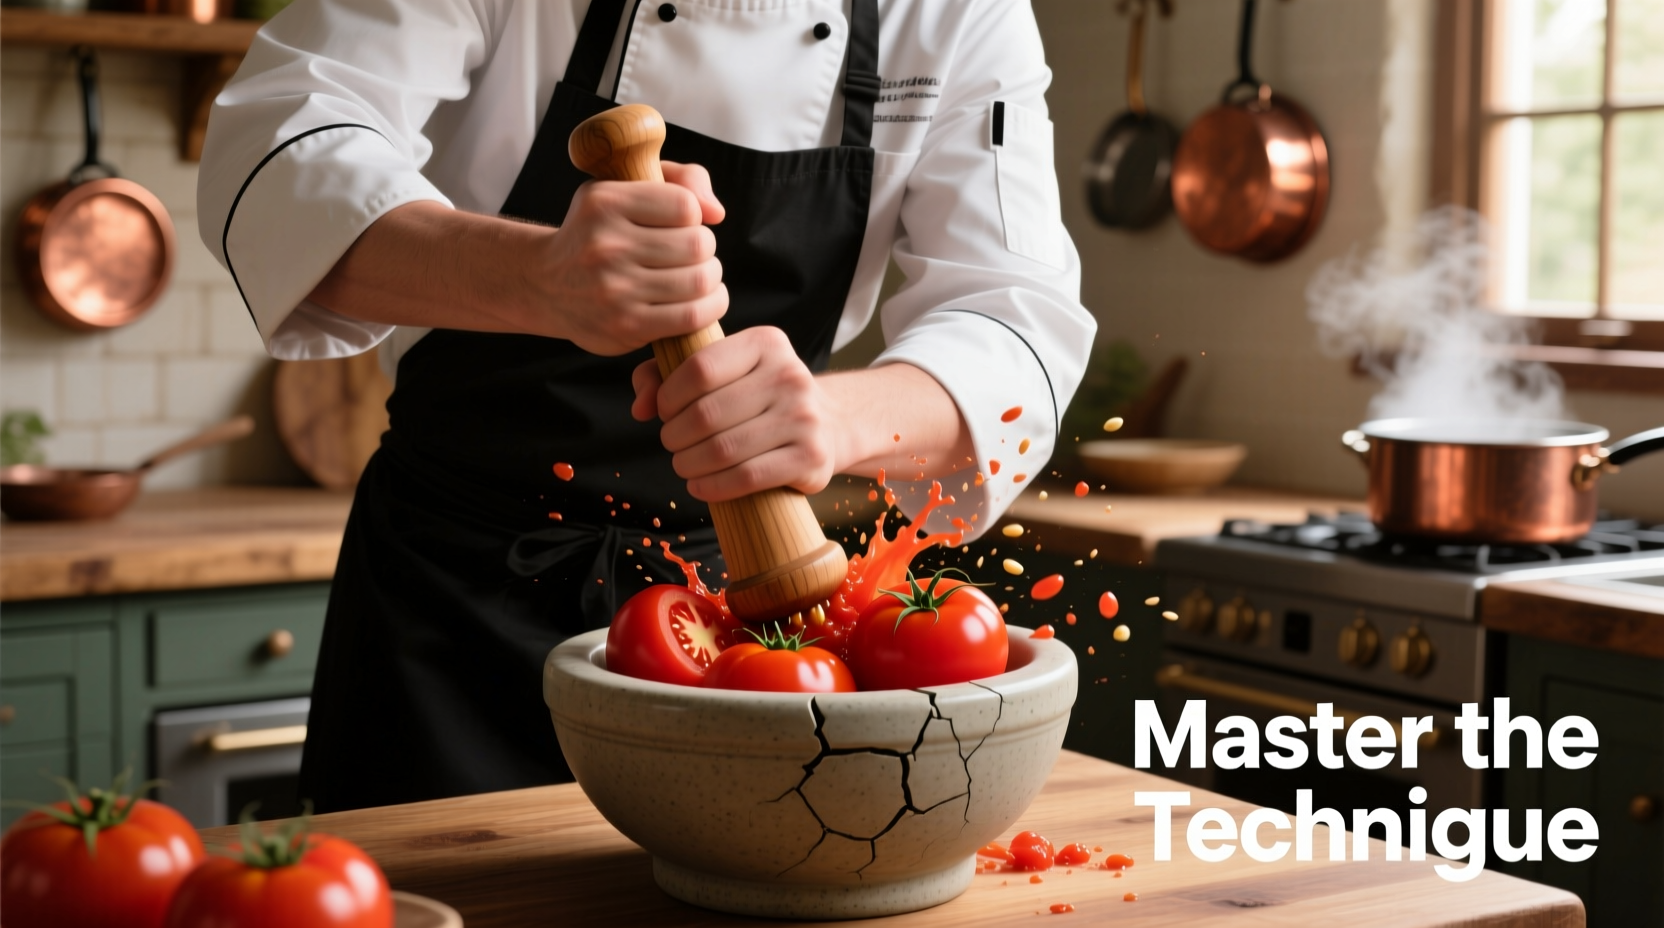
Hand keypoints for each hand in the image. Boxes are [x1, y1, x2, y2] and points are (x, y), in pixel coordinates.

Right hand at [538, 162, 727, 354]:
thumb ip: (680, 180)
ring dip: (711, 279)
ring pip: (700, 281)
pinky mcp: (626, 326)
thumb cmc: (599, 233)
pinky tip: (700, 301)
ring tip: (698, 276)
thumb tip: (716, 212)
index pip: (685, 205)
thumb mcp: (624, 189)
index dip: (694, 215)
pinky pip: (692, 316)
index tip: (680, 225)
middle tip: (692, 255)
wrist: (545, 285)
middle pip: (698, 244)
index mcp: (605, 203)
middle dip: (705, 249)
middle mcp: (606, 245)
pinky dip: (710, 307)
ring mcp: (614, 289)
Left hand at [630, 326, 842, 501]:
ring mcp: (804, 417)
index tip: (665, 412)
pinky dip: (713, 487)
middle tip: (672, 444)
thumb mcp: (722, 371)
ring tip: (684, 465)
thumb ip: (666, 374)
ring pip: (723, 449)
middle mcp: (790, 374)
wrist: (828, 425)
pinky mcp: (811, 457)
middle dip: (675, 436)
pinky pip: (747, 477)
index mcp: (766, 343)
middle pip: (707, 414)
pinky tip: (701, 486)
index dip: (669, 397)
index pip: (699, 368)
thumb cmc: (758, 397)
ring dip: (689, 465)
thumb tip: (640, 407)